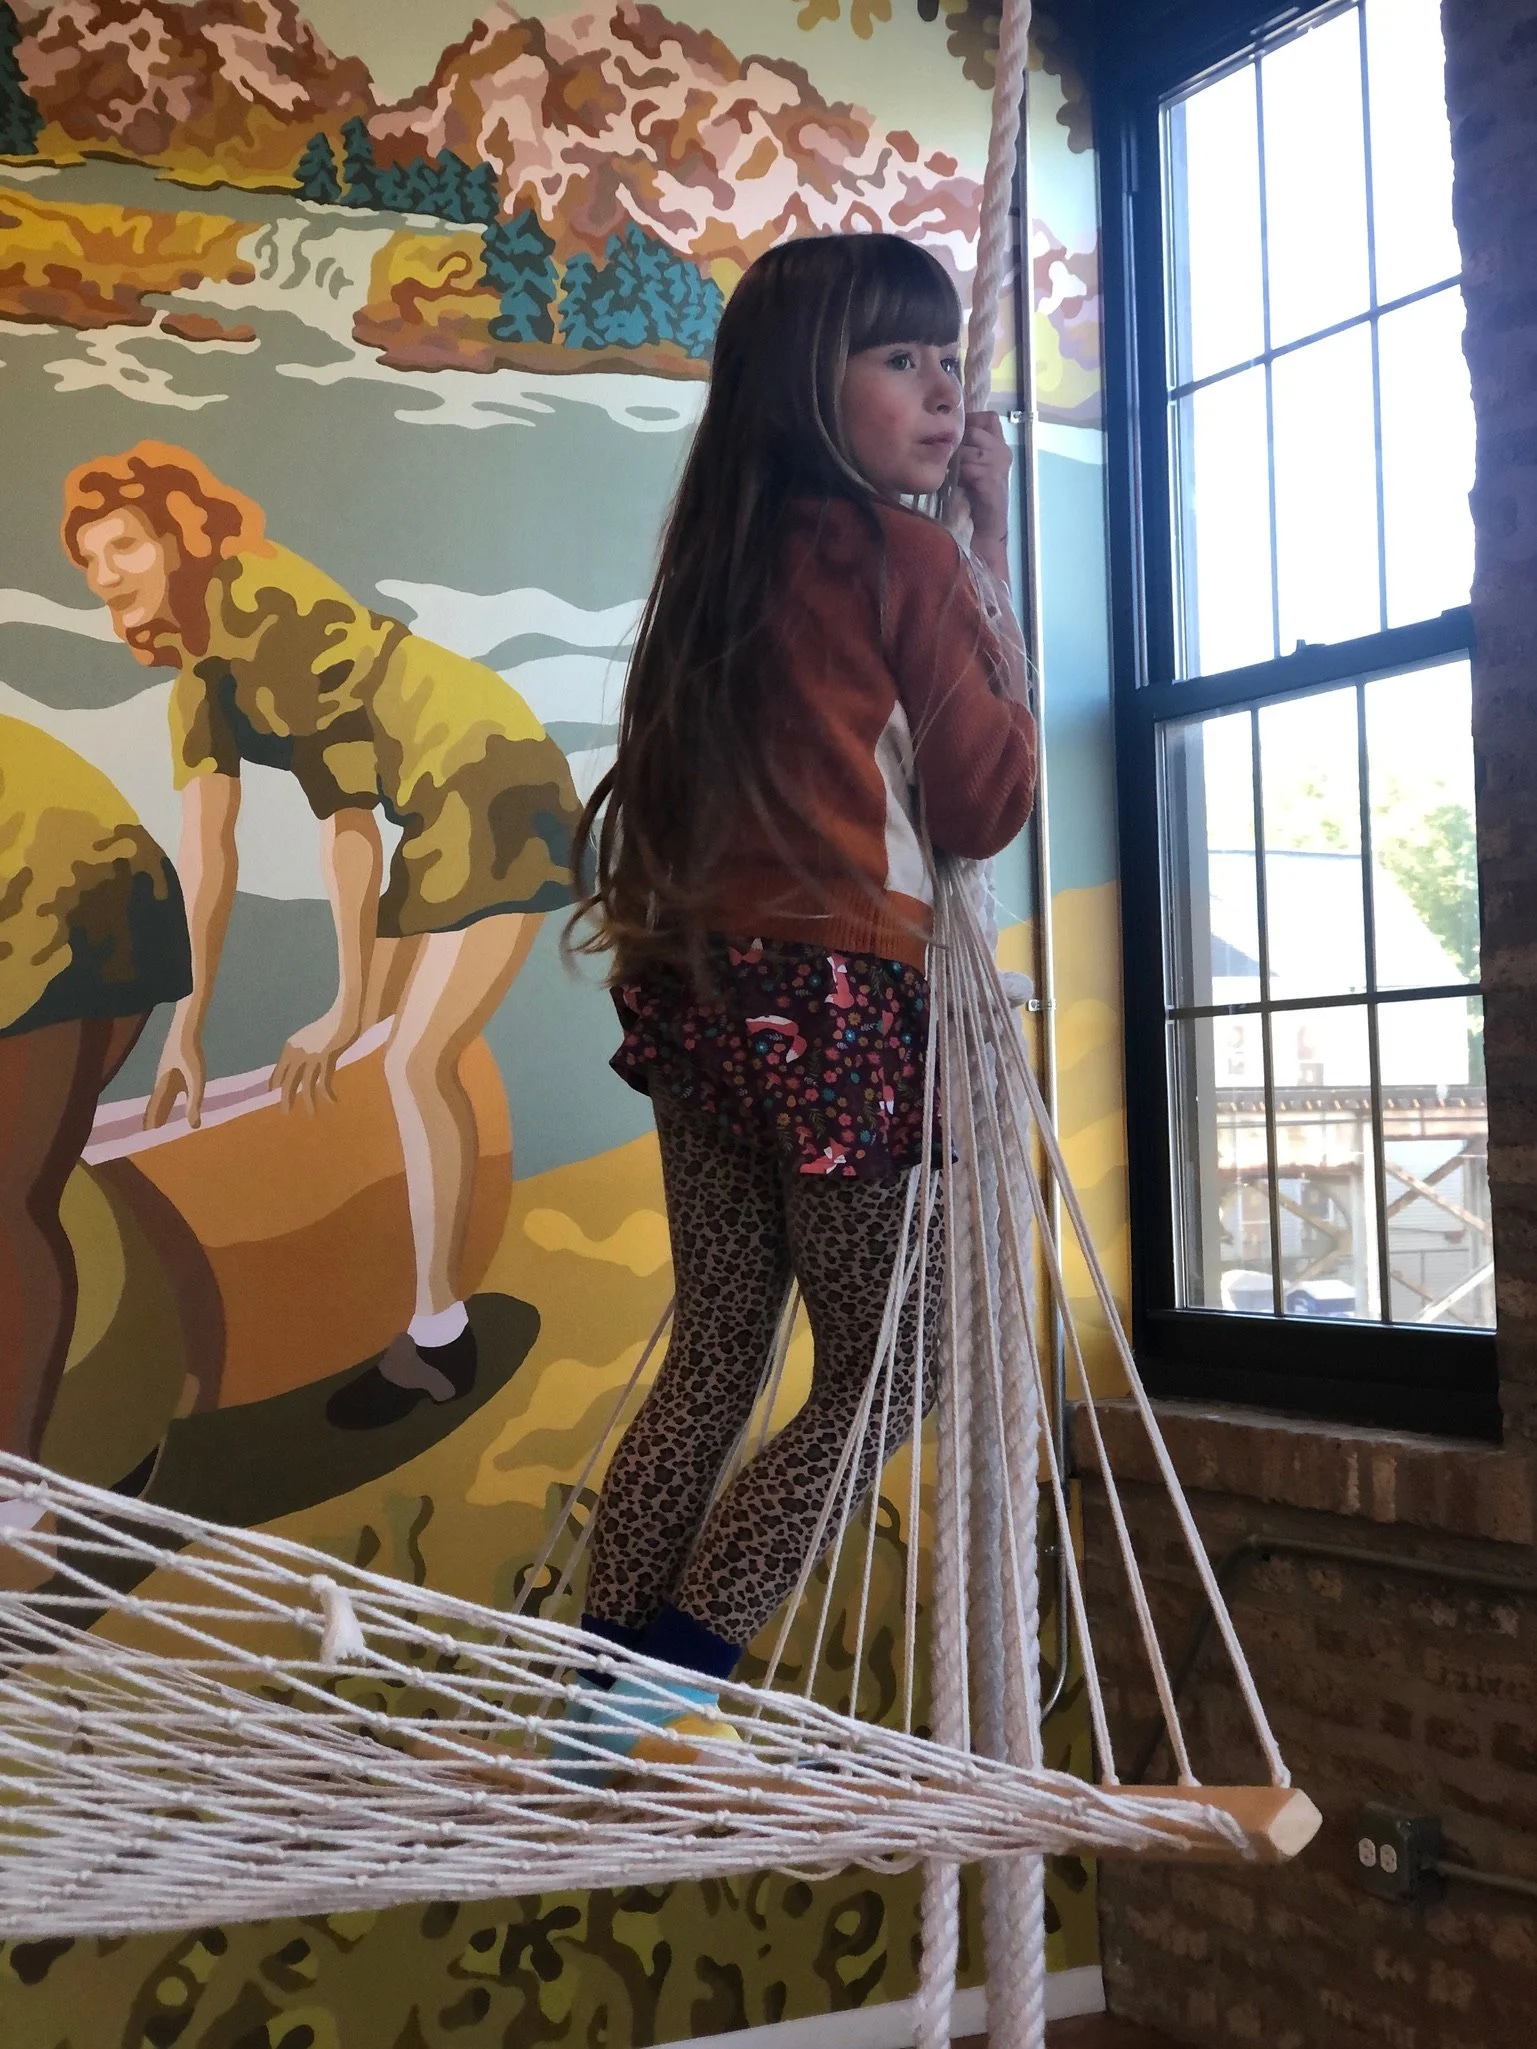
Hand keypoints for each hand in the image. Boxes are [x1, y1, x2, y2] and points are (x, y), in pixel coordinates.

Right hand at [145, 1013, 205, 1130]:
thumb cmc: (190, 1054)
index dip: (152, 1118)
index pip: (156, 1107)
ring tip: (160, 1118)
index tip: (147, 1131)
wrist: (185, 1029)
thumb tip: (193, 1125)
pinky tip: (173, 1093)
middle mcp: (162, 1080)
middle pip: (158, 1103)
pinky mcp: (174, 1065)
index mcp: (163, 1085)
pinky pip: (169, 1086)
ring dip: (161, 1107)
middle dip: (155, 1116)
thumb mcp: (195, 1081)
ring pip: (162, 1095)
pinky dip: (168, 1096)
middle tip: (149, 1130)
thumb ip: (194, 1102)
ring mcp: (167, 1072)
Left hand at [270, 1008, 361, 1112]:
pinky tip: (332, 1101)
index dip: (275, 1082)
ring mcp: (310, 1055)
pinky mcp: (324, 1057)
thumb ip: (300, 1050)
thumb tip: (297, 1066)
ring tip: (310, 1113)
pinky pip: (324, 1080)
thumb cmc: (327, 1026)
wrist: (340, 1015)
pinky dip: (327, 1093)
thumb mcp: (308, 1037)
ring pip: (306, 1084)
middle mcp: (296, 1052)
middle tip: (285, 1113)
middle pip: (289, 1081)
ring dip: (308, 1101)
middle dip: (286, 1098)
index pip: (279, 1070)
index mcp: (290, 1047)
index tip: (271, 1092)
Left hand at [956, 409, 1011, 557]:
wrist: (987, 525)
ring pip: (970, 448)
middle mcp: (1003, 451)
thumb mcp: (971, 465)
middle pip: (975, 431)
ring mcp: (999, 465)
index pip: (989, 418)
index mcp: (1000, 445)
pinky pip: (969, 466)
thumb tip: (944, 432)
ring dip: (954, 458)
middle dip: (957, 442)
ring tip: (947, 469)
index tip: (955, 435)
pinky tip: (951, 479)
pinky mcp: (992, 479)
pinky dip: (957, 472)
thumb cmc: (975, 495)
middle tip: (946, 455)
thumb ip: (966, 448)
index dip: (970, 421)